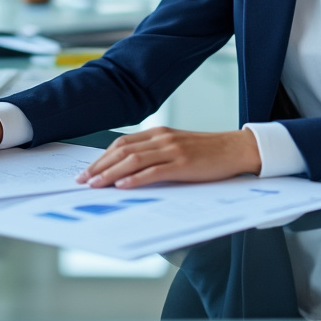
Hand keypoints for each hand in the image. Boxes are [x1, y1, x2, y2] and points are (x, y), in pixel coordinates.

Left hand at [76, 127, 260, 188]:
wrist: (237, 148)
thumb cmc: (208, 152)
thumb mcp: (178, 147)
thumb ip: (156, 153)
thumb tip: (129, 170)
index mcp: (159, 133)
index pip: (122, 143)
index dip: (102, 158)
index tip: (88, 171)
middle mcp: (162, 138)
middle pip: (122, 151)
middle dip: (99, 167)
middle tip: (83, 181)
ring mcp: (173, 150)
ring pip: (133, 160)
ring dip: (110, 174)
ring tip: (95, 185)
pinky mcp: (183, 164)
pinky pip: (154, 172)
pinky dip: (135, 179)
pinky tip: (122, 186)